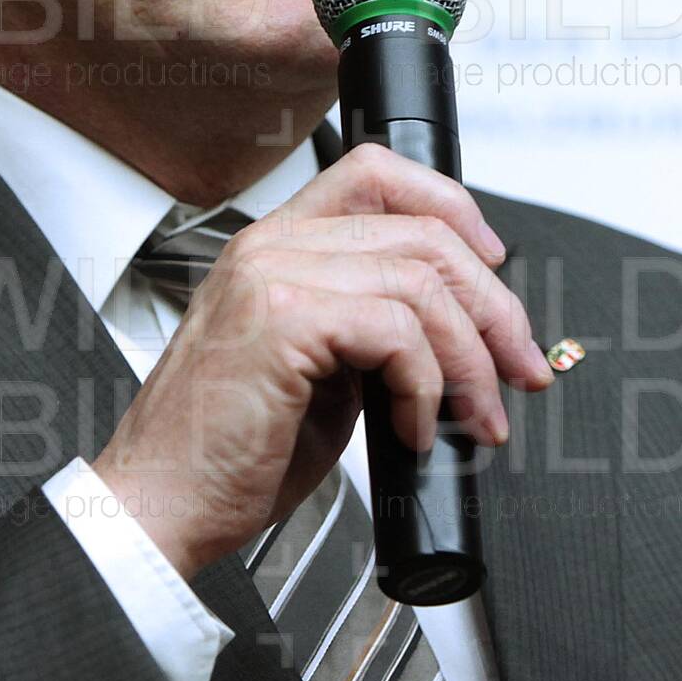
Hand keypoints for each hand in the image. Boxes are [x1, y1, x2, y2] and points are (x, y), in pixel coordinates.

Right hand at [93, 143, 555, 579]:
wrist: (162, 506)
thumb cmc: (227, 453)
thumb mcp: (318, 374)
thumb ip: (373, 332)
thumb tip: (458, 335)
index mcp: (277, 246)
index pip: (379, 174)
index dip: (453, 209)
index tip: (494, 269)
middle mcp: (272, 246)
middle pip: (424, 233)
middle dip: (493, 308)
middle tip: (519, 370)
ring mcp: (273, 276)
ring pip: (422, 284)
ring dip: (471, 362)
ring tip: (473, 418)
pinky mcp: (283, 320)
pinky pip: (398, 332)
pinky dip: (426, 388)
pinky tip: (412, 431)